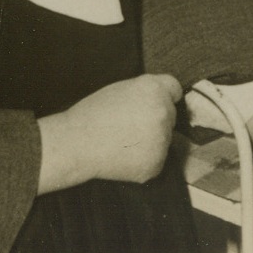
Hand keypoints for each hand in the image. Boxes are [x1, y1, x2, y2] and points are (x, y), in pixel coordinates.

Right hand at [37, 74, 182, 191]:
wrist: (77, 143)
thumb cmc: (93, 113)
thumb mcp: (122, 88)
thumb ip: (147, 90)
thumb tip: (163, 98)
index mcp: (154, 89)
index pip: (175, 89)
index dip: (163, 95)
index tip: (154, 103)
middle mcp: (163, 112)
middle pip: (170, 115)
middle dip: (156, 119)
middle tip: (130, 125)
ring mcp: (162, 140)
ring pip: (164, 139)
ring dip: (151, 140)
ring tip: (123, 140)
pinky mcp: (156, 164)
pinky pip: (156, 159)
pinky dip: (144, 159)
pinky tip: (124, 155)